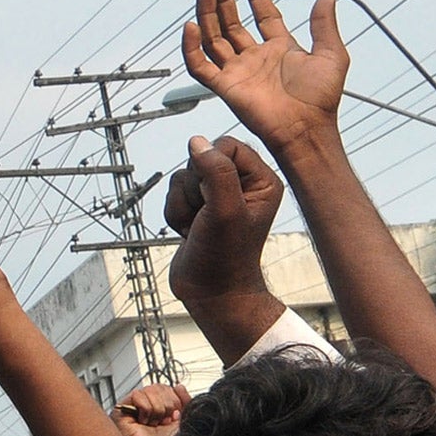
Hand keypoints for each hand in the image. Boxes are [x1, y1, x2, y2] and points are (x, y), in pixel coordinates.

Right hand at [112, 383, 188, 435]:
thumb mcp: (183, 420)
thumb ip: (184, 401)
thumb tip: (178, 386)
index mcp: (158, 406)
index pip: (166, 387)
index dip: (173, 401)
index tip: (172, 418)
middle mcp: (144, 406)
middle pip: (159, 386)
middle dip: (166, 406)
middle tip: (162, 423)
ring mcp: (132, 407)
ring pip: (150, 390)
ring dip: (157, 410)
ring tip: (152, 424)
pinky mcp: (121, 410)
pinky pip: (137, 395)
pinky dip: (145, 410)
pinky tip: (142, 423)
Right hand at [164, 135, 283, 308]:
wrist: (211, 294)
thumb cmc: (225, 257)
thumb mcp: (225, 211)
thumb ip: (215, 172)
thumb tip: (197, 142)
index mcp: (261, 181)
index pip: (227, 145)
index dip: (211, 166)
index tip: (211, 196)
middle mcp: (242, 185)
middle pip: (201, 159)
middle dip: (194, 189)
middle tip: (205, 216)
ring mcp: (218, 196)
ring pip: (183, 177)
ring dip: (183, 205)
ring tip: (197, 228)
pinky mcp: (198, 208)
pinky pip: (174, 193)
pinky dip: (175, 214)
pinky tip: (188, 232)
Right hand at [182, 0, 347, 155]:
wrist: (306, 128)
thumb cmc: (321, 99)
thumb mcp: (331, 53)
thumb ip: (325, 22)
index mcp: (280, 49)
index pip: (262, 16)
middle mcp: (255, 58)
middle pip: (232, 22)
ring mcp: (238, 71)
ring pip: (214, 38)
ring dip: (207, 14)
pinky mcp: (224, 87)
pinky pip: (200, 66)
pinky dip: (192, 48)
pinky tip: (192, 26)